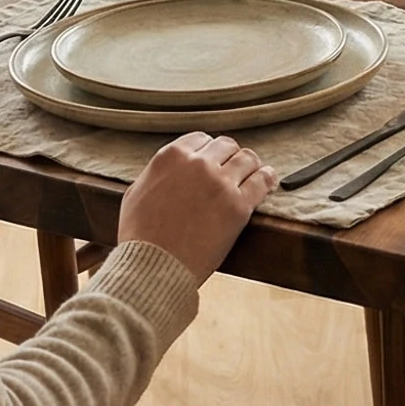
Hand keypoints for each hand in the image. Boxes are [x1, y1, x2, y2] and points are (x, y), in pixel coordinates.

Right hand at [118, 132, 277, 281]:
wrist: (153, 266)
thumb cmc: (140, 236)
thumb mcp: (136, 192)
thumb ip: (157, 173)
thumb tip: (170, 169)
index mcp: (171, 157)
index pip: (201, 140)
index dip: (209, 151)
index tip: (214, 161)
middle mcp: (198, 164)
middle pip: (227, 146)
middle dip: (230, 157)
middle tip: (233, 170)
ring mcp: (220, 183)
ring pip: (248, 158)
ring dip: (251, 165)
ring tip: (254, 173)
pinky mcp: (238, 206)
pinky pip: (262, 181)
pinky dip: (267, 178)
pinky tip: (268, 181)